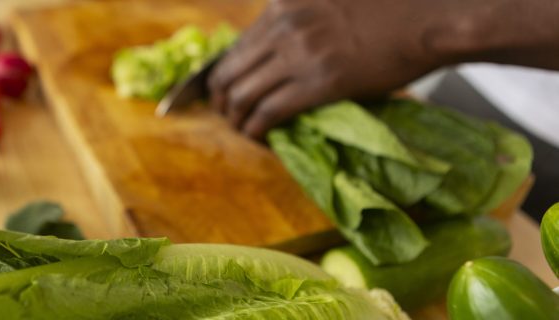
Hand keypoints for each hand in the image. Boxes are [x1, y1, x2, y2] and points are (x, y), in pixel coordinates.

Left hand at [209, 0, 452, 138]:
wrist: (430, 16)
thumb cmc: (389, 8)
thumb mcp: (327, 1)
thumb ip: (298, 18)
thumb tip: (277, 53)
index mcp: (283, 2)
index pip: (236, 45)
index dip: (224, 73)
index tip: (226, 89)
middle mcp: (284, 25)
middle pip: (229, 71)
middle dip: (221, 98)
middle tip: (227, 114)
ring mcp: (300, 54)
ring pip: (243, 94)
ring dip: (236, 118)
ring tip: (242, 129)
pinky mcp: (319, 83)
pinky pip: (269, 112)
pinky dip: (257, 130)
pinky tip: (260, 137)